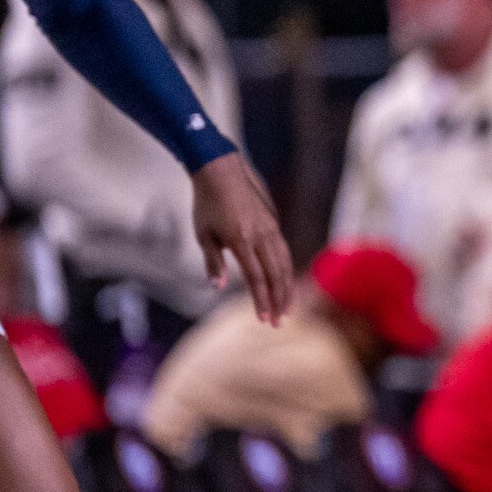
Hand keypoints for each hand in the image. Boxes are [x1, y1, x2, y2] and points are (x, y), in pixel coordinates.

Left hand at [190, 152, 294, 323]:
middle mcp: (261, 235)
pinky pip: (284, 251)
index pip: (257, 278)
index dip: (261, 301)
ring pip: (285, 264)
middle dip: (279, 300)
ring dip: (287, 288)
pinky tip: (283, 281)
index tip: (264, 319)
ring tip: (287, 307)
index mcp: (241, 240)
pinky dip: (285, 270)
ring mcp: (271, 228)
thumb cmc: (207, 203)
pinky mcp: (274, 223)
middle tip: (279, 321)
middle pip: (277, 275)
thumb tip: (220, 287)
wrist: (221, 170)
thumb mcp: (203, 234)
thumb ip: (213, 262)